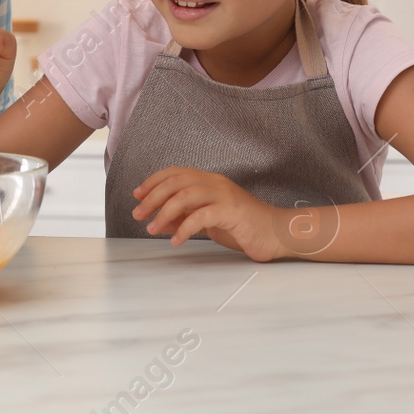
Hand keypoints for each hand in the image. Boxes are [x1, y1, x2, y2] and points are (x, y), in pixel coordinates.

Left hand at [132, 168, 284, 261]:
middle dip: (152, 197)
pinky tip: (176, 241)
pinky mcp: (231, 211)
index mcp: (210, 181)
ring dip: (164, 212)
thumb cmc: (242, 227)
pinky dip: (184, 228)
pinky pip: (201, 216)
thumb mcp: (208, 221)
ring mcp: (224, 195)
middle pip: (176, 182)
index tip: (137, 195)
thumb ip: (186, 217)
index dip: (153, 181)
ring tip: (152, 228)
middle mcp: (215, 183)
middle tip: (138, 214)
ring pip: (185, 196)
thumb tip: (160, 220)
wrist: (276, 233)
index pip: (175, 172)